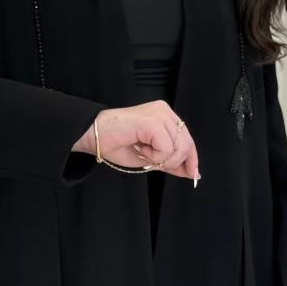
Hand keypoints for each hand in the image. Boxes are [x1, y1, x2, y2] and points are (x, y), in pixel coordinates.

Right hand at [73, 102, 200, 180]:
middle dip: (177, 162)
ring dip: (162, 160)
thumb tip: (192, 173)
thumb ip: (170, 161)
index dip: (192, 158)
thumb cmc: (116, 143)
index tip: (193, 174)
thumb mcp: (149, 156)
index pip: (187, 138)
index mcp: (164, 115)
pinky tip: (140, 150)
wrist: (94, 136)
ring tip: (143, 154)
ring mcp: (159, 114)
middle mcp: (164, 111)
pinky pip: (166, 148)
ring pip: (179, 147)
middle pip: (187, 143)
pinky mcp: (152, 122)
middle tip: (156, 165)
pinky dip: (155, 156)